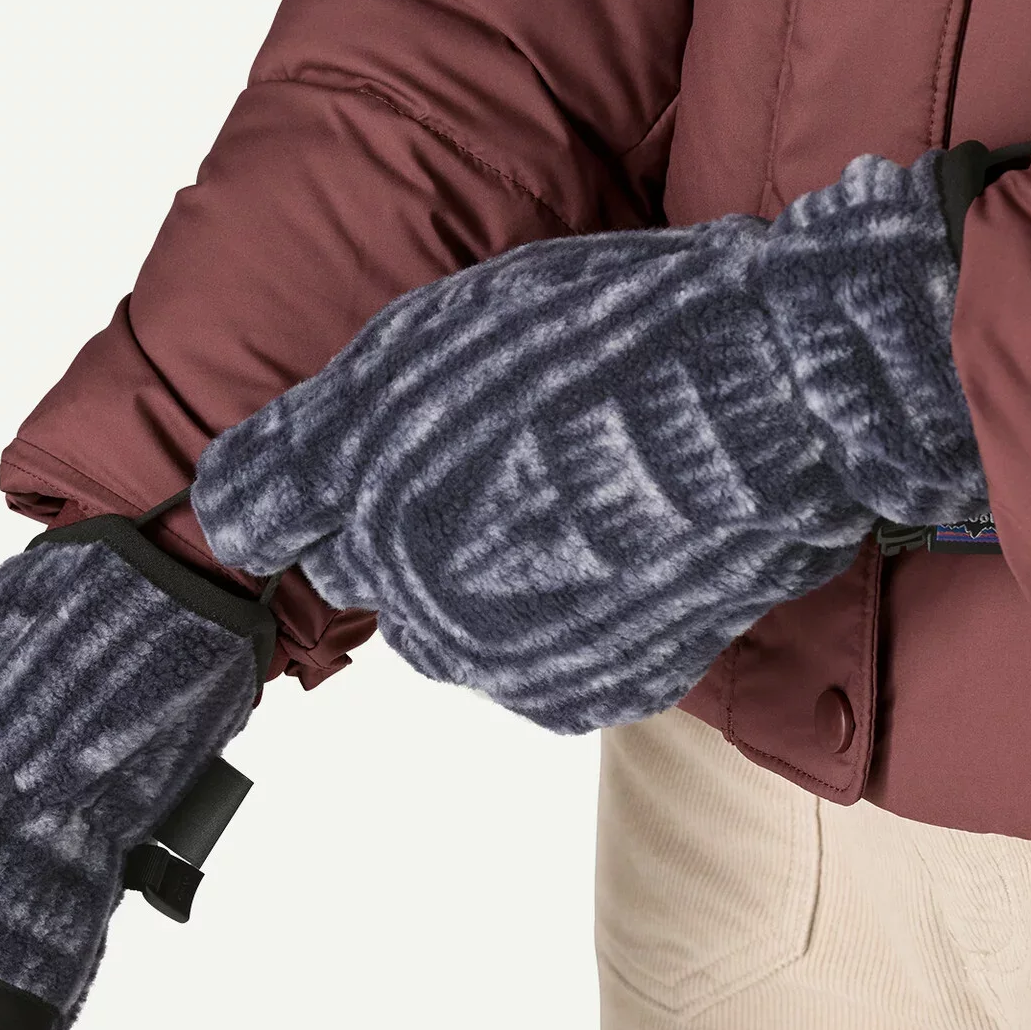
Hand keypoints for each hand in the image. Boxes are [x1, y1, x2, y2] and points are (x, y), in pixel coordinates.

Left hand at [191, 149, 985, 733]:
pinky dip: (558, 605)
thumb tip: (236, 524)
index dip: (326, 472)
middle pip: (375, 566)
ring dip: (492, 561)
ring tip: (581, 482)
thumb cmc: (615, 340)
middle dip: (419, 511)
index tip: (372, 451)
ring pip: (454, 611)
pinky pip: (530, 652)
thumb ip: (306, 448)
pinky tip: (614, 540)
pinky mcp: (585, 688)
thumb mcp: (431, 346)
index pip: (281, 512)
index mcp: (375, 507)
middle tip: (523, 442)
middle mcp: (429, 603)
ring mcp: (511, 657)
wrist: (794, 397)